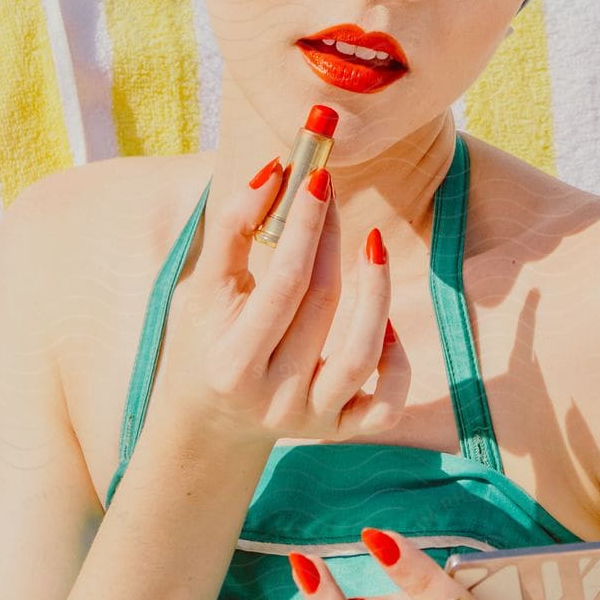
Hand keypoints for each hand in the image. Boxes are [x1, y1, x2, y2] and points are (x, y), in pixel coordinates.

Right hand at [153, 158, 410, 453]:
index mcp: (232, 362)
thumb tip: (276, 169)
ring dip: (376, 292)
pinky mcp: (340, 430)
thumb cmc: (206, 337)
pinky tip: (385, 325)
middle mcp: (274, 397)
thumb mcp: (204, 288)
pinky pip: (388, 403)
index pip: (283, 284)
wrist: (209, 419)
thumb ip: (233, 229)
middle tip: (329, 188)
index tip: (316, 177)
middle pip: (321, 306)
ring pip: (361, 354)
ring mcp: (311, 418)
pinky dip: (396, 361)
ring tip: (373, 245)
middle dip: (330, 238)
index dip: (304, 226)